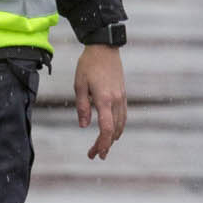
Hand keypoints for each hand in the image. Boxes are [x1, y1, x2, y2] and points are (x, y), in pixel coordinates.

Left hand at [73, 44, 126, 161]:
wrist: (104, 47)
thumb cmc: (88, 65)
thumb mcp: (79, 85)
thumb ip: (82, 107)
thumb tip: (84, 125)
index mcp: (104, 99)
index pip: (106, 128)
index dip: (102, 143)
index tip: (95, 153)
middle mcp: (116, 100)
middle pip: (115, 130)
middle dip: (106, 145)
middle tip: (96, 155)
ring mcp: (122, 97)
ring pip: (121, 124)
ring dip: (113, 138)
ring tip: (104, 147)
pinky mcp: (123, 94)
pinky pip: (123, 115)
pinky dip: (119, 127)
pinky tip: (113, 132)